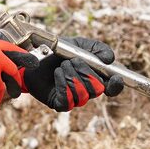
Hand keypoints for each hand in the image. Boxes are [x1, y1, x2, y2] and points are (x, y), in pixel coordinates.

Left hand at [10, 36, 125, 111]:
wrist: (33, 57)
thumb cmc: (59, 51)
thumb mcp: (79, 44)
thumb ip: (97, 48)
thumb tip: (110, 59)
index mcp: (96, 76)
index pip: (112, 87)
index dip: (116, 85)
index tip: (115, 78)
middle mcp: (87, 89)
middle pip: (98, 90)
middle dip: (86, 74)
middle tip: (73, 60)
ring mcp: (74, 98)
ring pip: (83, 96)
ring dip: (72, 77)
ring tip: (62, 66)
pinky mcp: (60, 104)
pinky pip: (68, 101)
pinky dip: (63, 85)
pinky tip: (57, 74)